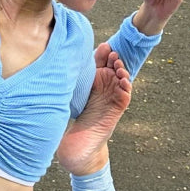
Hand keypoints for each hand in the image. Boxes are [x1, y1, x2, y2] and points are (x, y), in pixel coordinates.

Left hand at [55, 44, 131, 175]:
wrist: (78, 144)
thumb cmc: (72, 118)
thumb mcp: (70, 96)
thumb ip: (71, 80)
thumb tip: (63, 60)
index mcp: (95, 82)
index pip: (102, 64)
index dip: (104, 55)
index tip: (104, 46)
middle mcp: (105, 88)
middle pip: (114, 69)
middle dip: (115, 60)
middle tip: (113, 55)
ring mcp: (112, 99)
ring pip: (123, 81)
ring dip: (123, 73)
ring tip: (119, 68)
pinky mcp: (116, 110)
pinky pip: (125, 97)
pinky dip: (126, 89)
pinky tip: (123, 82)